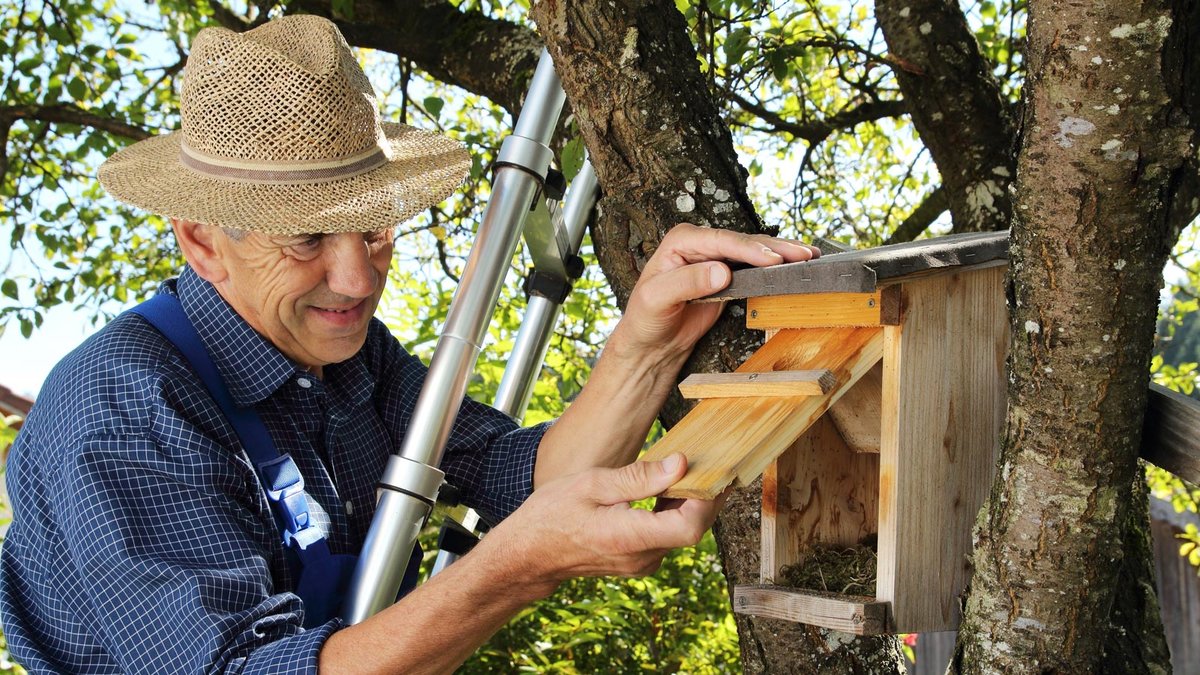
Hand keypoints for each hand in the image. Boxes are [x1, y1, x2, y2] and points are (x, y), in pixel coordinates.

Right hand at [486, 454, 725, 590]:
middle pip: (693, 529)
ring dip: (688, 502)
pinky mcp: (638, 561)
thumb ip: (639, 477)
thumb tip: (680, 464)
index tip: (712, 470)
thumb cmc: (552, 515)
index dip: (708, 499)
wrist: (528, 554)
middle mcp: (641, 557)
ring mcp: (641, 563)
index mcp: (629, 537)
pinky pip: (667, 536)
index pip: (690, 527)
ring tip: (684, 469)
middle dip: (704, 495)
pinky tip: (665, 488)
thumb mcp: (592, 484)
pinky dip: (672, 512)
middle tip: (707, 461)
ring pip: (682, 532)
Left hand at [610, 223, 818, 368]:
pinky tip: (795, 267)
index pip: (721, 241)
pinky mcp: (729, 276)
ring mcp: (717, 258)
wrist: (653, 342)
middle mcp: (701, 244)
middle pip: (743, 242)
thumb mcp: (658, 299)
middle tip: (803, 255)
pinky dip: (776, 268)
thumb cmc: (646, 319)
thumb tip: (722, 271)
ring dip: (783, 254)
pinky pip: (756, 268)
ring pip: (754, 251)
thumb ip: (688, 282)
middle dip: (775, 248)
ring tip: (810, 257)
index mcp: (681, 241)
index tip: (772, 259)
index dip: (749, 249)